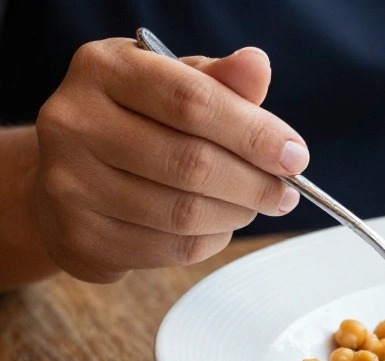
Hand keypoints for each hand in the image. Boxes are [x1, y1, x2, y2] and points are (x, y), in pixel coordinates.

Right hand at [32, 38, 306, 282]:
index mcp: (103, 71)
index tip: (294, 155)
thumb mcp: (177, 84)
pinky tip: (216, 224)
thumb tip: (256, 66)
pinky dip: (211, 240)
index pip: (192, 102)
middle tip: (285, 192)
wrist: (74, 173)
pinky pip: (173, 250)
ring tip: (253, 204)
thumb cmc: (138, 121)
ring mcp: (71, 185)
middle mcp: (75, 124)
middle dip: (255, 183)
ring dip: (237, 214)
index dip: (254, 133)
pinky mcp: (82, 239)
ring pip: (185, 214)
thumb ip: (221, 80)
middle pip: (192, 164)